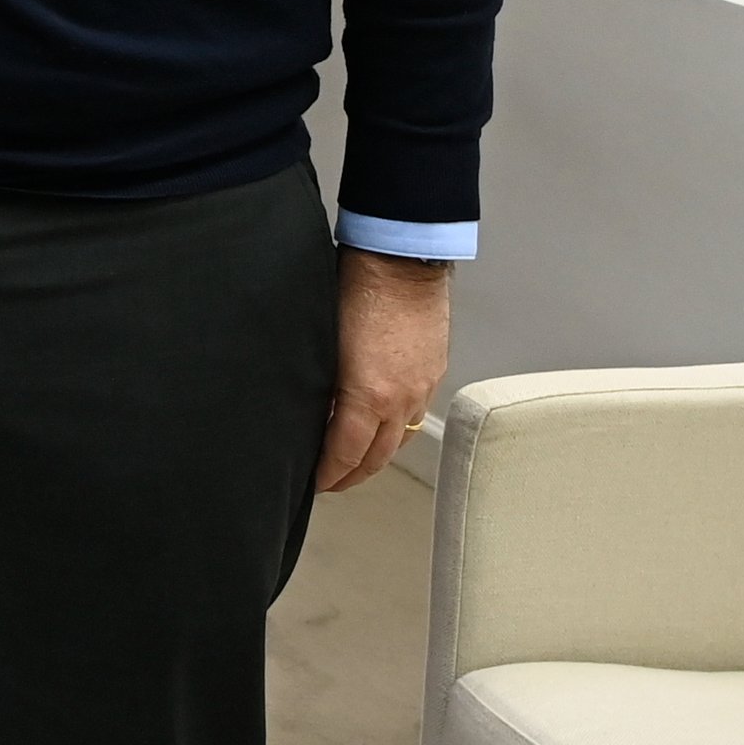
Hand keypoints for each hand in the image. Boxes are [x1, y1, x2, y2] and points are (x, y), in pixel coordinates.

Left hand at [320, 248, 452, 490]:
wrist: (400, 260)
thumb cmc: (354, 288)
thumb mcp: (321, 342)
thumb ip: (317, 383)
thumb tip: (310, 411)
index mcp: (367, 395)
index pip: (345, 453)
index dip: (327, 474)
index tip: (313, 484)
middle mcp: (400, 400)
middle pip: (376, 457)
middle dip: (351, 476)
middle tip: (330, 483)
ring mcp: (421, 388)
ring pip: (397, 439)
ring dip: (375, 456)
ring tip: (353, 462)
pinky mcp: (433, 373)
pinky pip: (413, 415)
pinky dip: (394, 430)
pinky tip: (380, 427)